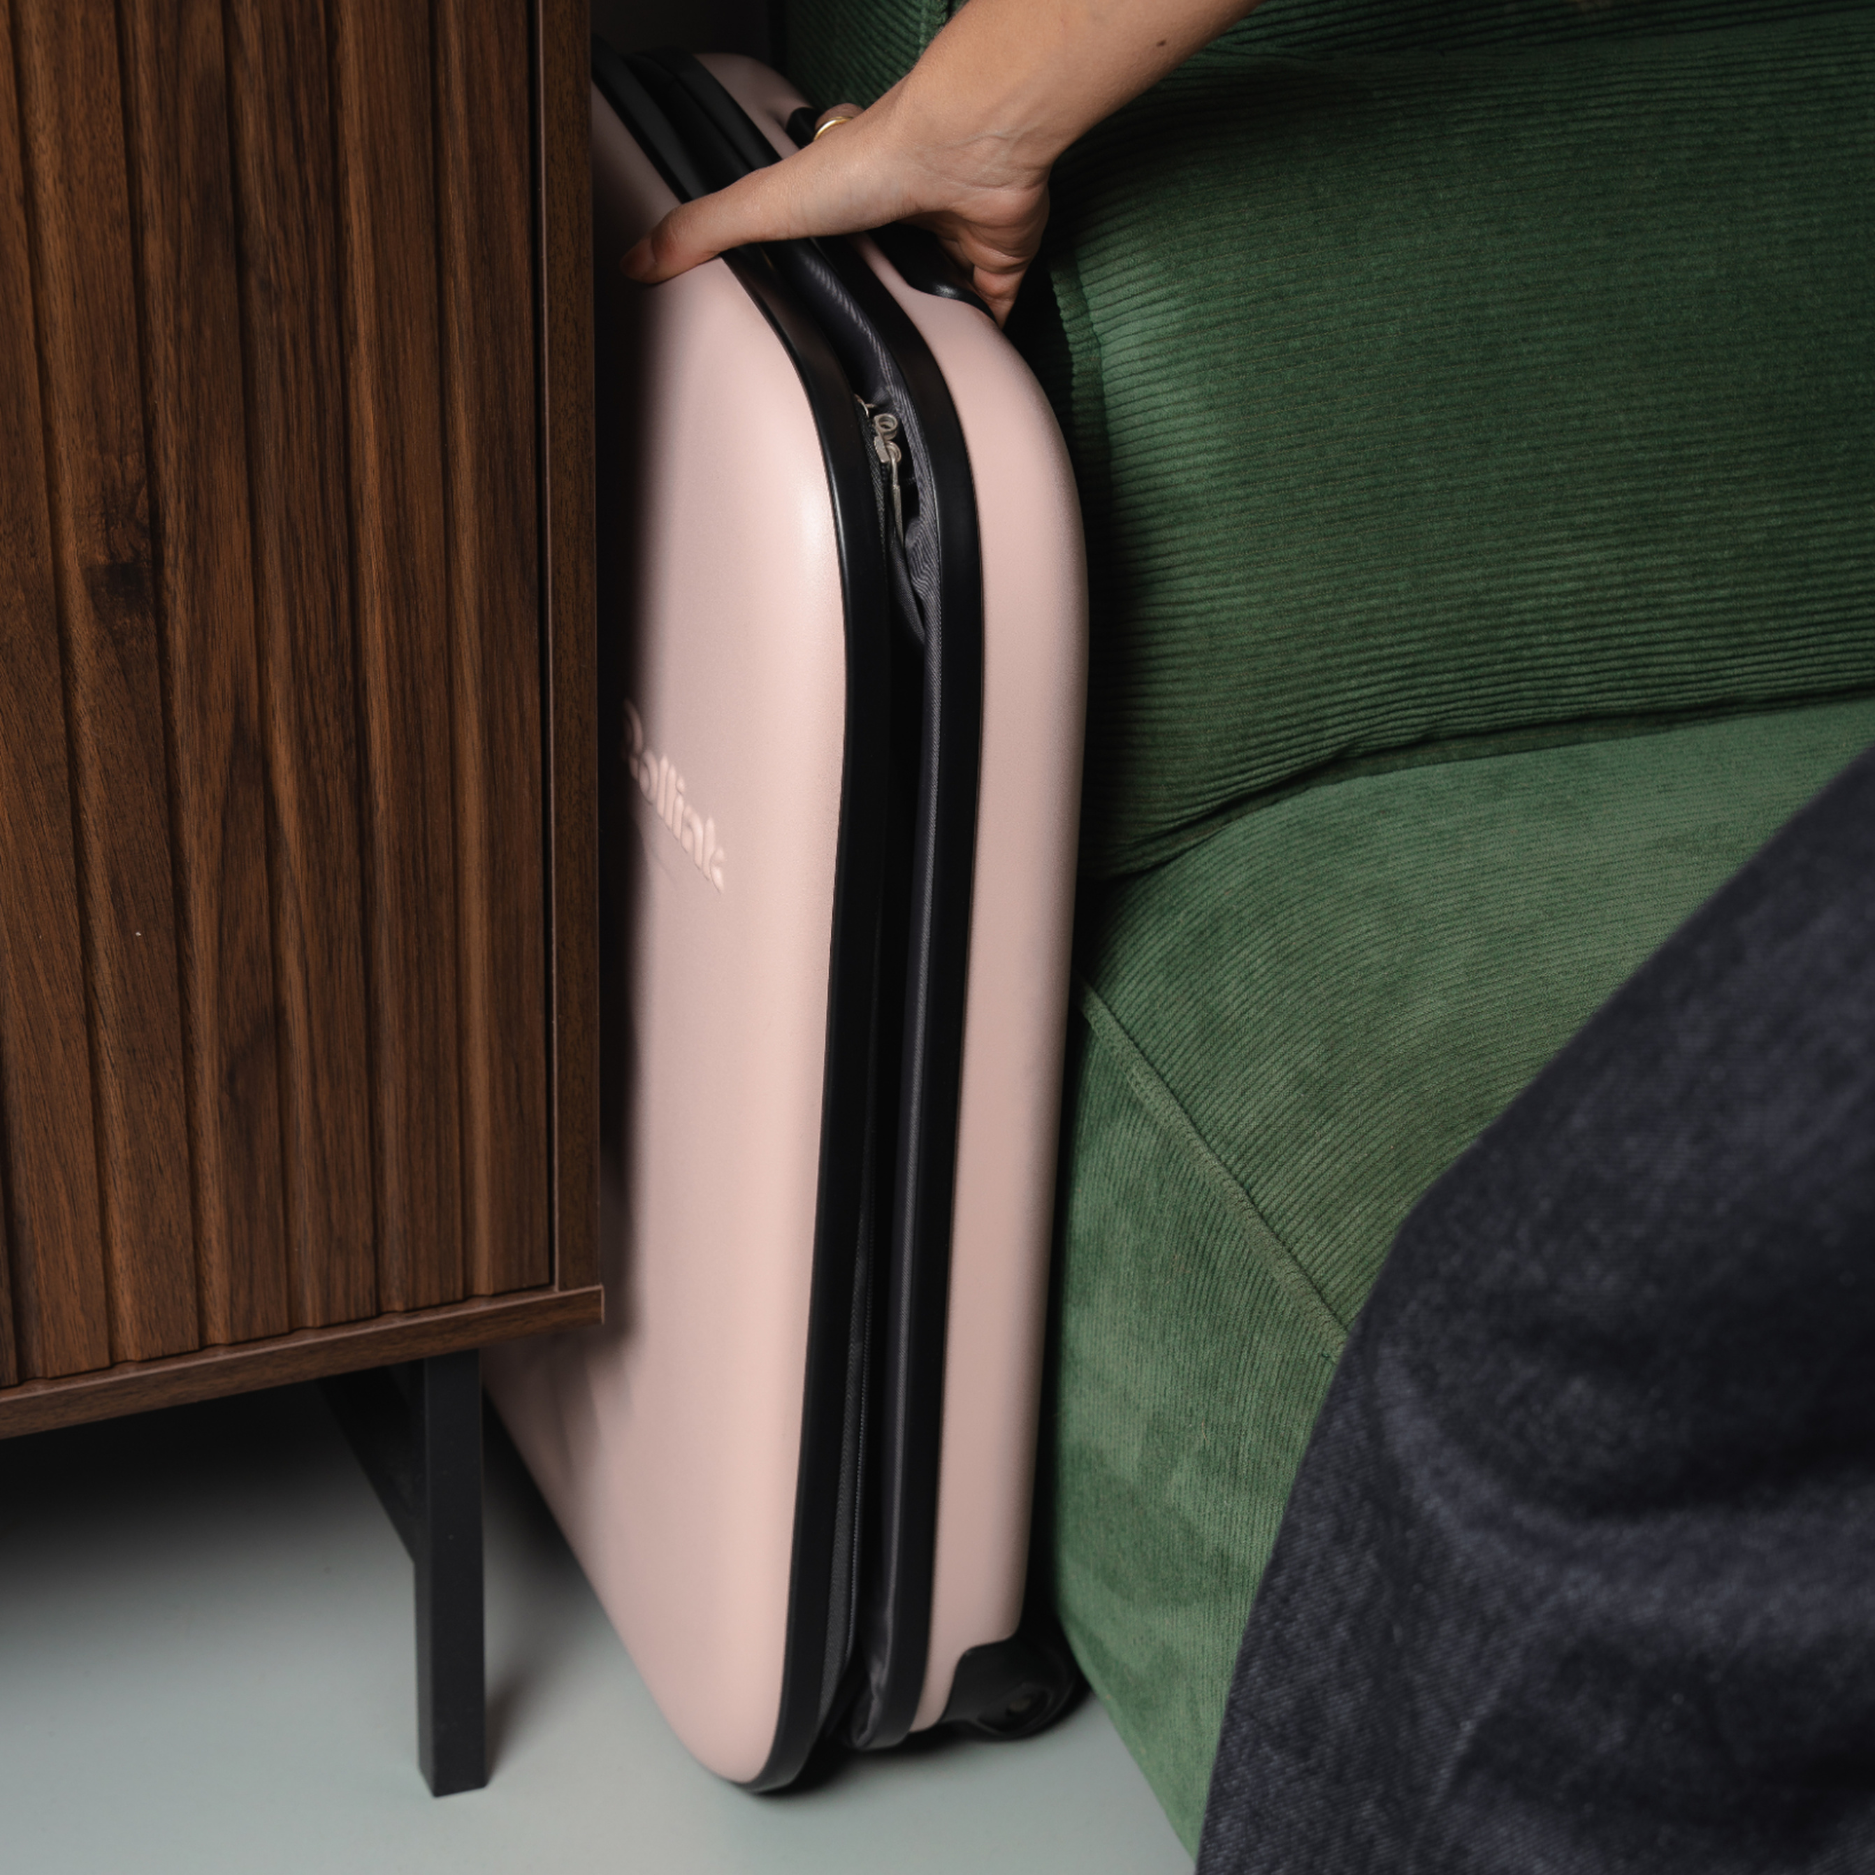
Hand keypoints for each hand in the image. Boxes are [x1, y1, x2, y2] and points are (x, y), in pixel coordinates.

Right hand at [623, 89, 1050, 325]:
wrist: (965, 151)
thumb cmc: (877, 158)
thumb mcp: (765, 203)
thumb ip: (703, 229)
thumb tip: (637, 259)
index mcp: (844, 192)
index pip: (817, 226)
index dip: (805, 253)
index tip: (792, 289)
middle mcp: (900, 211)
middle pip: (878, 264)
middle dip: (867, 298)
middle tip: (846, 339)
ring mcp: (949, 237)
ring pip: (932, 290)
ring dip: (922, 320)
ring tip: (897, 364)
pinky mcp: (993, 262)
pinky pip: (990, 308)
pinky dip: (982, 335)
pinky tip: (965, 362)